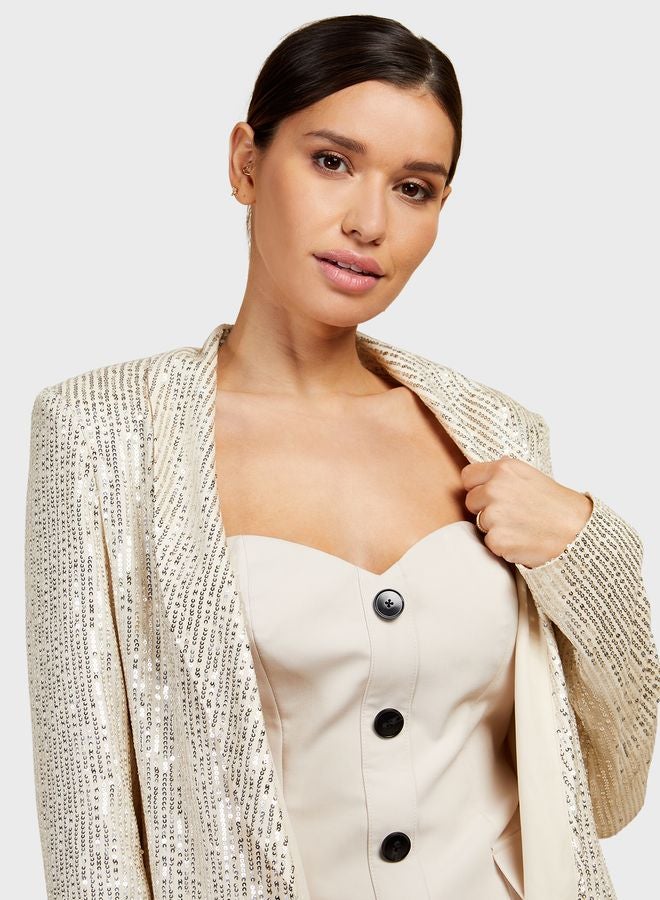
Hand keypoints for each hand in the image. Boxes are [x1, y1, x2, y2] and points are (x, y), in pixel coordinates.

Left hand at [460, 455, 593, 568]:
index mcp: (503, 469)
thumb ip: (505, 475)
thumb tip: (485, 475)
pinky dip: (503, 545)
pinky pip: (489, 542)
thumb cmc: (558, 505)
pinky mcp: (496, 539)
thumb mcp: (531, 476)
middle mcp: (495, 488)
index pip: (468, 476)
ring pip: (480, 523)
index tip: (489, 495)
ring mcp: (494, 514)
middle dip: (485, 509)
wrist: (578, 532)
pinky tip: (522, 539)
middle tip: (511, 514)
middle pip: (470, 501)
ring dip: (495, 528)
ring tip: (521, 526)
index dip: (478, 487)